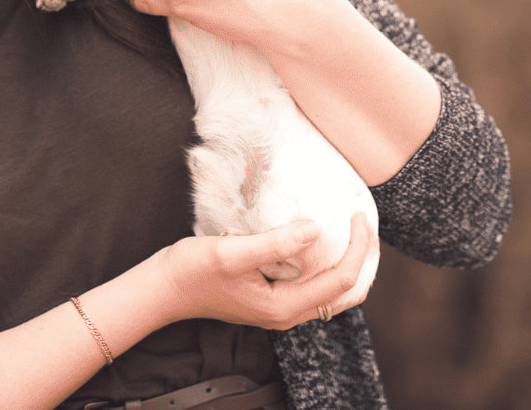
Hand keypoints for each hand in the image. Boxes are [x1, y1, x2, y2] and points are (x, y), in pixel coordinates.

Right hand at [151, 213, 373, 328]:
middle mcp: (286, 315)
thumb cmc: (193, 270)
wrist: (166, 289)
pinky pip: (314, 289)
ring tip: (352, 233)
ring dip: (348, 265)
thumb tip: (315, 230)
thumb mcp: (233, 252)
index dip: (357, 248)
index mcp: (283, 307)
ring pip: (332, 294)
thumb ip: (276, 243)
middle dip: (362, 259)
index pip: (340, 280)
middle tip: (364, 224)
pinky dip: (328, 268)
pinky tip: (323, 245)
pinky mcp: (272, 300)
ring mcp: (279, 310)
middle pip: (345, 292)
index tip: (358, 216)